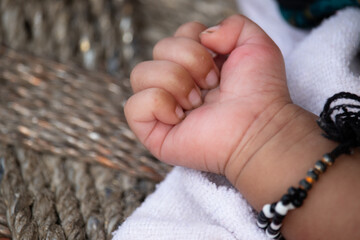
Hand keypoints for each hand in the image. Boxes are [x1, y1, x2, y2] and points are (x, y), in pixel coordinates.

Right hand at [125, 15, 290, 179]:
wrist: (258, 127)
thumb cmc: (259, 92)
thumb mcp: (255, 44)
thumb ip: (232, 24)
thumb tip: (203, 35)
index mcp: (194, 65)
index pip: (177, 36)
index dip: (196, 43)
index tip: (220, 67)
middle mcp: (175, 84)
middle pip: (158, 48)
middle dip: (190, 61)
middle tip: (212, 85)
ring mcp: (162, 108)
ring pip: (140, 73)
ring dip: (175, 82)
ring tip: (197, 103)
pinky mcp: (152, 131)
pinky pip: (133, 105)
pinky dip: (159, 104)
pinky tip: (180, 118)